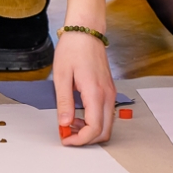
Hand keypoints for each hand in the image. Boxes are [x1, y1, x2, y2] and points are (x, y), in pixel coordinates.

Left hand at [53, 28, 114, 145]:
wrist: (86, 32)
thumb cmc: (73, 49)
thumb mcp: (61, 76)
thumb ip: (64, 102)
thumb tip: (65, 123)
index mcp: (95, 93)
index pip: (94, 128)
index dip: (80, 139)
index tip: (66, 138)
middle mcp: (107, 95)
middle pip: (104, 131)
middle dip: (86, 139)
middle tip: (67, 134)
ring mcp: (110, 93)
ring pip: (107, 125)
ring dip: (90, 130)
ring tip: (70, 123)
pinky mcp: (109, 91)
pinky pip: (106, 114)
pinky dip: (94, 121)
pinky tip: (78, 114)